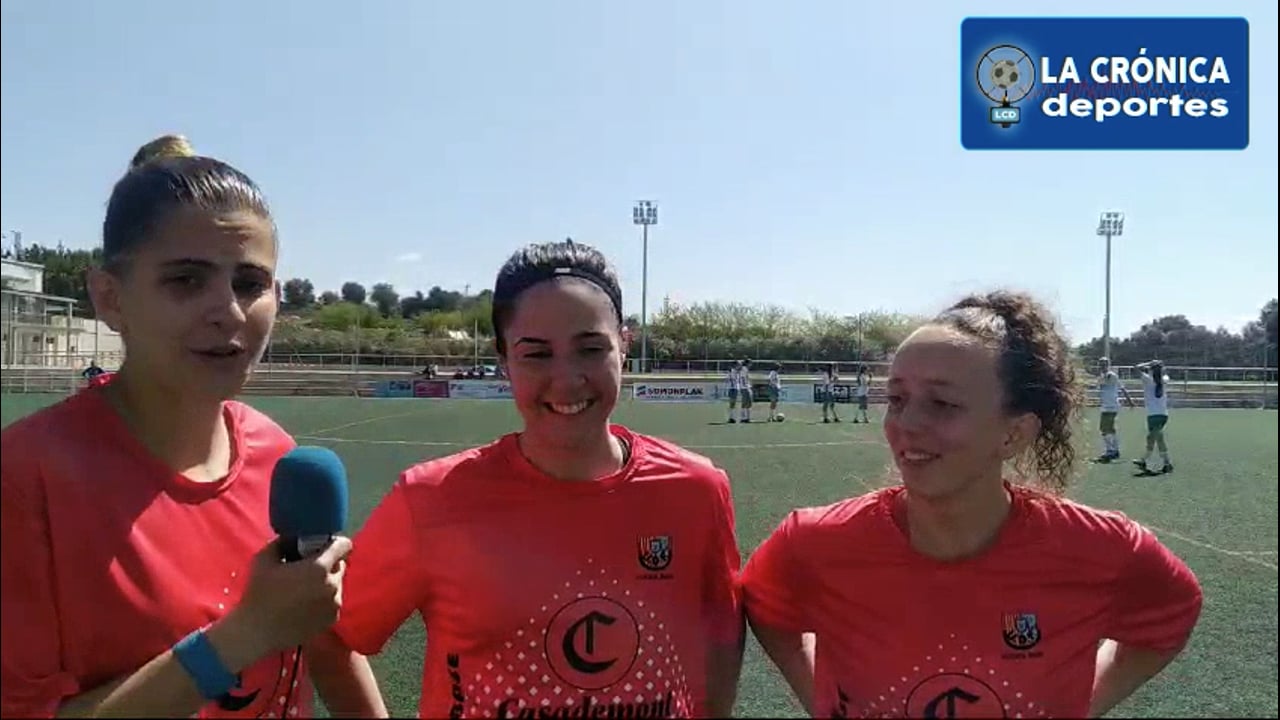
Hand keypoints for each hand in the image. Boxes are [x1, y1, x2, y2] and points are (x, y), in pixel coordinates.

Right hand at [227, 536, 352, 655]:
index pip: (344, 545)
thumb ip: (284, 542)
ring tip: (304, 589)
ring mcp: (334, 605)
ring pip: (337, 584)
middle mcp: (332, 586)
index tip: (323, 545)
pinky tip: (305, 604)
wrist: (256, 632)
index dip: (335, 543)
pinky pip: (333, 601)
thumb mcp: (265, 559)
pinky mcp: (331, 619)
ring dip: (326, 582)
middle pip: (340, 565)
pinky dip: (324, 600)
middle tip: (308, 568)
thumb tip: (295, 536)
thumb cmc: (258, 593)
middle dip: (328, 564)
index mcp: (319, 568)